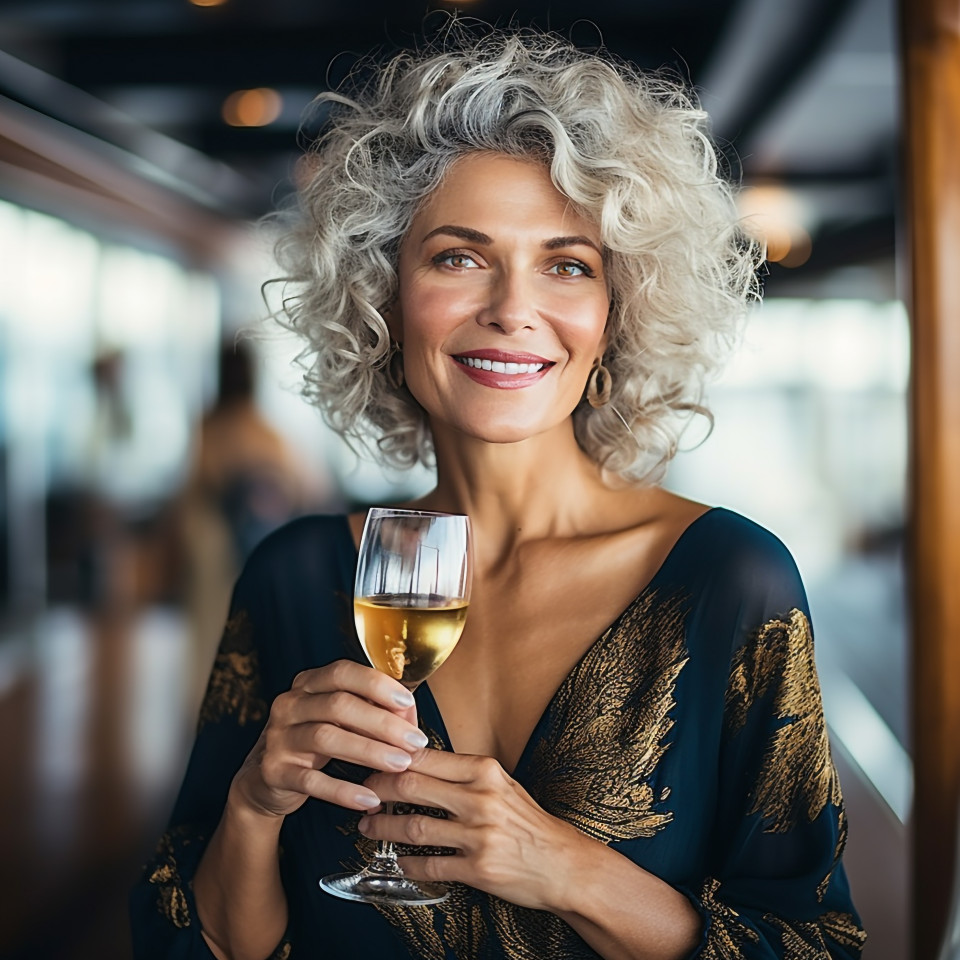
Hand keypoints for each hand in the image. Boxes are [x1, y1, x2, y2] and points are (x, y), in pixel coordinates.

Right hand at [230, 659, 428, 818]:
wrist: (263, 779)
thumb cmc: (313, 742)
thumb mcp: (338, 720)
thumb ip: (371, 710)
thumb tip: (409, 713)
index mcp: (308, 683)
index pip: (343, 672)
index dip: (377, 685)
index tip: (408, 702)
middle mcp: (289, 704)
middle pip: (339, 705)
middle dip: (383, 723)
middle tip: (415, 741)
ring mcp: (278, 737)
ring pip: (327, 738)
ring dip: (370, 751)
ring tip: (400, 764)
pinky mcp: (274, 771)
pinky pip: (311, 781)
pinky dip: (343, 791)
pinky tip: (369, 799)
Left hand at [360, 750, 590, 911]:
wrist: (564, 862)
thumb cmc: (529, 822)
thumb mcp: (501, 783)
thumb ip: (463, 773)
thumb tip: (418, 760)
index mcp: (484, 771)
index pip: (425, 756)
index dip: (391, 759)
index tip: (374, 762)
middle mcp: (480, 798)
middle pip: (412, 785)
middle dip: (378, 789)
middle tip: (363, 793)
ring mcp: (479, 835)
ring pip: (414, 826)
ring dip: (384, 828)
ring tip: (369, 827)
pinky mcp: (478, 869)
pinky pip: (430, 865)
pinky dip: (408, 863)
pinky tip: (399, 861)